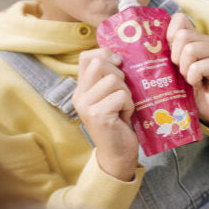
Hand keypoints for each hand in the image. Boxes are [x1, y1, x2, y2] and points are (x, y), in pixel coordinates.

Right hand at [73, 48, 138, 180]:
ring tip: (123, 107)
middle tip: (123, 93)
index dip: (105, 54)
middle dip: (119, 74)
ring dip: (126, 92)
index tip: (118, 63)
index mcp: (81, 89)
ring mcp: (86, 105)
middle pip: (100, 64)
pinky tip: (125, 116)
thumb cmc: (119, 122)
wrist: (117, 154)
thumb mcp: (111, 96)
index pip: (86, 57)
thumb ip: (109, 78)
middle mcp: (79, 96)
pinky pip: (121, 96)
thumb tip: (120, 56)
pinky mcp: (98, 115)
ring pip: (113, 80)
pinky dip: (129, 105)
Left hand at [167, 13, 208, 126]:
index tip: (169, 52)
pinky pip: (198, 67)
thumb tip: (140, 46)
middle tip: (179, 71)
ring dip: (184, 69)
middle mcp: (207, 41)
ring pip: (190, 49)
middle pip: (182, 35)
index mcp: (194, 38)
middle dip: (175, 56)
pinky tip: (198, 84)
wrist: (208, 109)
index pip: (180, 19)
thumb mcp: (172, 69)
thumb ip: (163, 54)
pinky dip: (193, 78)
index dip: (169, 33)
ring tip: (188, 78)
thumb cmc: (188, 89)